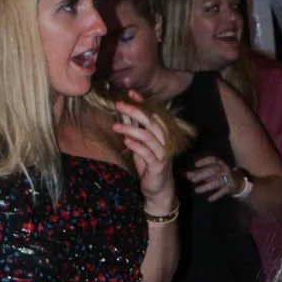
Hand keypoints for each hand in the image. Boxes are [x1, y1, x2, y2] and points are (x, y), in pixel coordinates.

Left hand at [110, 94, 172, 208]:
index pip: (153, 113)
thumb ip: (136, 132)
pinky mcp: (158, 166)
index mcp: (161, 134)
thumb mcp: (142, 145)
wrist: (159, 188)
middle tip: (119, 105)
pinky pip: (147, 153)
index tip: (130, 93)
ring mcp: (163, 153)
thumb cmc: (149, 165)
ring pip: (148, 136)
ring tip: (116, 126)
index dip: (143, 103)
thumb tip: (124, 116)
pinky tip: (126, 141)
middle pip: (151, 121)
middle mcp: (165, 141)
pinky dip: (136, 146)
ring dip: (131, 129)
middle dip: (135, 111)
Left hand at [185, 156, 242, 202]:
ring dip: (206, 186)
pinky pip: (223, 191)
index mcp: (220, 164)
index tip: (196, 165)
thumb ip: (198, 173)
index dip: (205, 161)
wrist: (238, 181)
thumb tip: (185, 175)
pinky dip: (216, 195)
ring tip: (197, 191)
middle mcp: (224, 169)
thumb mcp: (210, 172)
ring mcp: (228, 178)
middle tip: (192, 180)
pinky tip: (209, 199)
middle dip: (202, 174)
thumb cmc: (220, 175)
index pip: (213, 160)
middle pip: (213, 170)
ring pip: (217, 182)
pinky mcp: (230, 187)